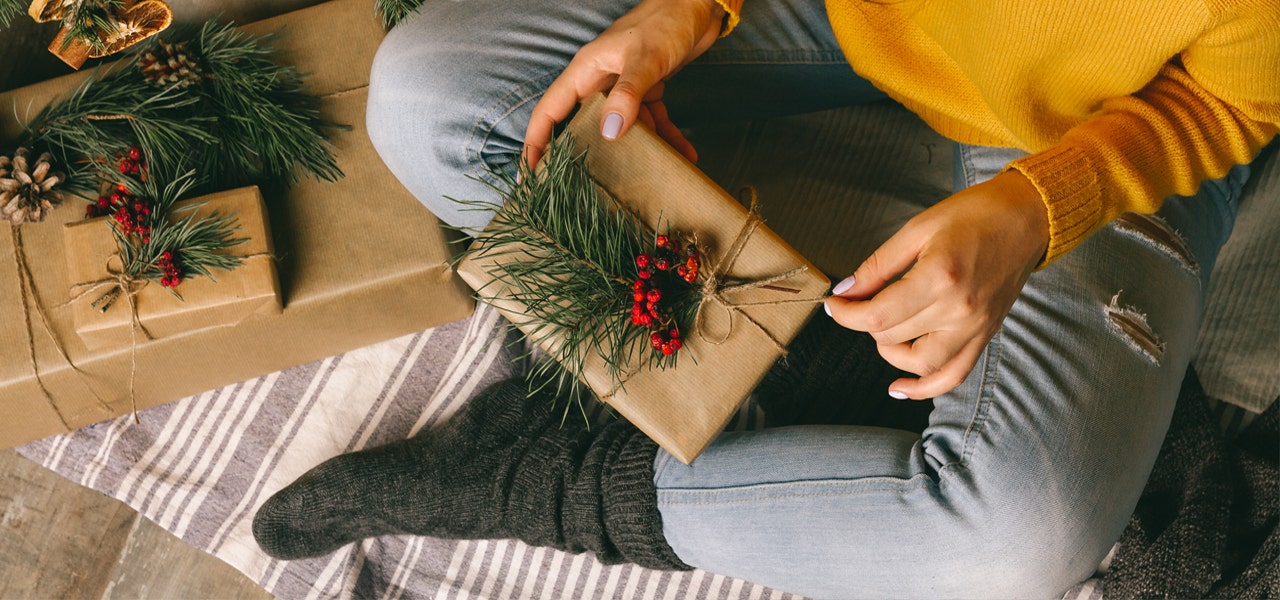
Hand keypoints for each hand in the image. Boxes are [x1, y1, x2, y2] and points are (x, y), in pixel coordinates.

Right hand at [522, 0, 725, 166]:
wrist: (699, 5)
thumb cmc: (666, 21)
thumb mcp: (646, 58)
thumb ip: (628, 95)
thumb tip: (609, 133)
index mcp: (586, 72)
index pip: (550, 111)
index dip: (535, 143)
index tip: (530, 176)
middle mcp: (601, 82)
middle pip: (583, 126)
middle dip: (585, 157)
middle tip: (583, 192)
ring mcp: (625, 88)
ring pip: (622, 129)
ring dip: (638, 152)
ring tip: (647, 179)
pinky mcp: (649, 90)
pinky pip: (654, 121)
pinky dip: (668, 138)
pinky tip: (685, 156)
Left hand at [825, 170, 1049, 398]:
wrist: (1027, 218)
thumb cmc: (974, 215)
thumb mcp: (917, 229)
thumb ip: (878, 266)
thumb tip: (846, 292)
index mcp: (940, 277)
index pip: (879, 315)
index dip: (846, 314)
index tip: (835, 304)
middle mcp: (959, 310)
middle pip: (893, 337)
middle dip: (866, 322)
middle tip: (861, 301)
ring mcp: (975, 327)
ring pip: (920, 365)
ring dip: (890, 353)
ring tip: (884, 329)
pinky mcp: (985, 336)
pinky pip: (953, 376)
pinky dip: (924, 388)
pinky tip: (899, 387)